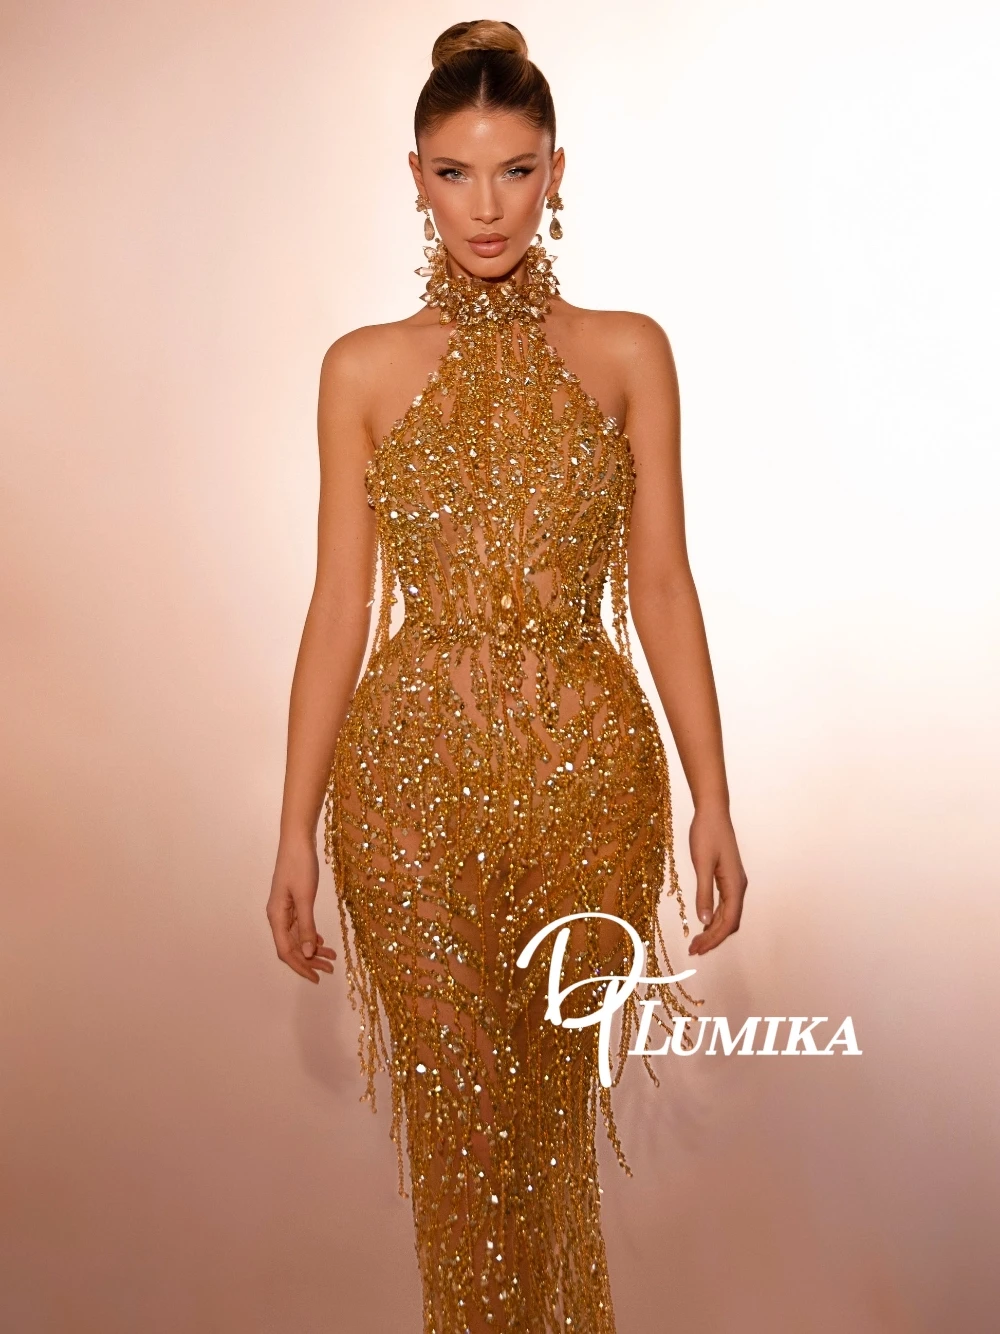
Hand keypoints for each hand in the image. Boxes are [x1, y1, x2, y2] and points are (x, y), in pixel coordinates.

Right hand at [266, 835, 336, 982]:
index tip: (316, 978)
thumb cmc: (300, 866)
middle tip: (330, 969)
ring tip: (331, 958)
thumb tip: (309, 953)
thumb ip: (307, 926)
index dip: (300, 967)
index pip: (286, 951)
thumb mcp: (306, 897)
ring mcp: (285, 909)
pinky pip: (300, 926)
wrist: (297, 841)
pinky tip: (322, 941)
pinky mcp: (293, 902)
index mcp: (277, 917)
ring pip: (297, 937)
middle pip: (292, 947)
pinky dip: (312, 935)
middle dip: (309, 961)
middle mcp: (278, 916)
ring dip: (313, 949)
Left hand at [686, 805, 747, 955]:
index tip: (697, 949)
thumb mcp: (701, 864)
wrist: (713, 812)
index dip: (714, 939)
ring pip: (728, 915)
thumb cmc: (707, 834)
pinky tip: (703, 923)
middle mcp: (739, 887)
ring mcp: (734, 883)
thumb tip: (704, 921)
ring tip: (696, 942)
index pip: (729, 922)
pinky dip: (715, 918)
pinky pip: (725, 905)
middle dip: (713, 939)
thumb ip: (704, 893)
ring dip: (714, 930)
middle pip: (730, 922)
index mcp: (735, 885)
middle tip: (693, 950)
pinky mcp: (728, 878)